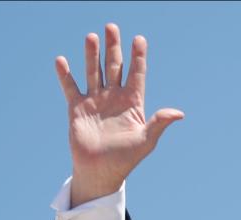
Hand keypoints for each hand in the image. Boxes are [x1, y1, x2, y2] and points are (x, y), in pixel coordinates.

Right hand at [55, 24, 183, 205]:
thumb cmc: (126, 158)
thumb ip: (159, 123)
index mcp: (132, 103)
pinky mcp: (77, 108)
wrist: (101, 172)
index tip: (139, 39)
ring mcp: (95, 101)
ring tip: (92, 36)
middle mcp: (114, 98)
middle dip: (113, 47)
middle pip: (114, 67)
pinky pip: (70, 87)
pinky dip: (65, 75)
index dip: (138, 57)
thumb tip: (179, 113)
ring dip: (92, 54)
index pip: (136, 75)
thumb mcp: (146, 141)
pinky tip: (62, 60)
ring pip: (94, 72)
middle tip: (112, 26)